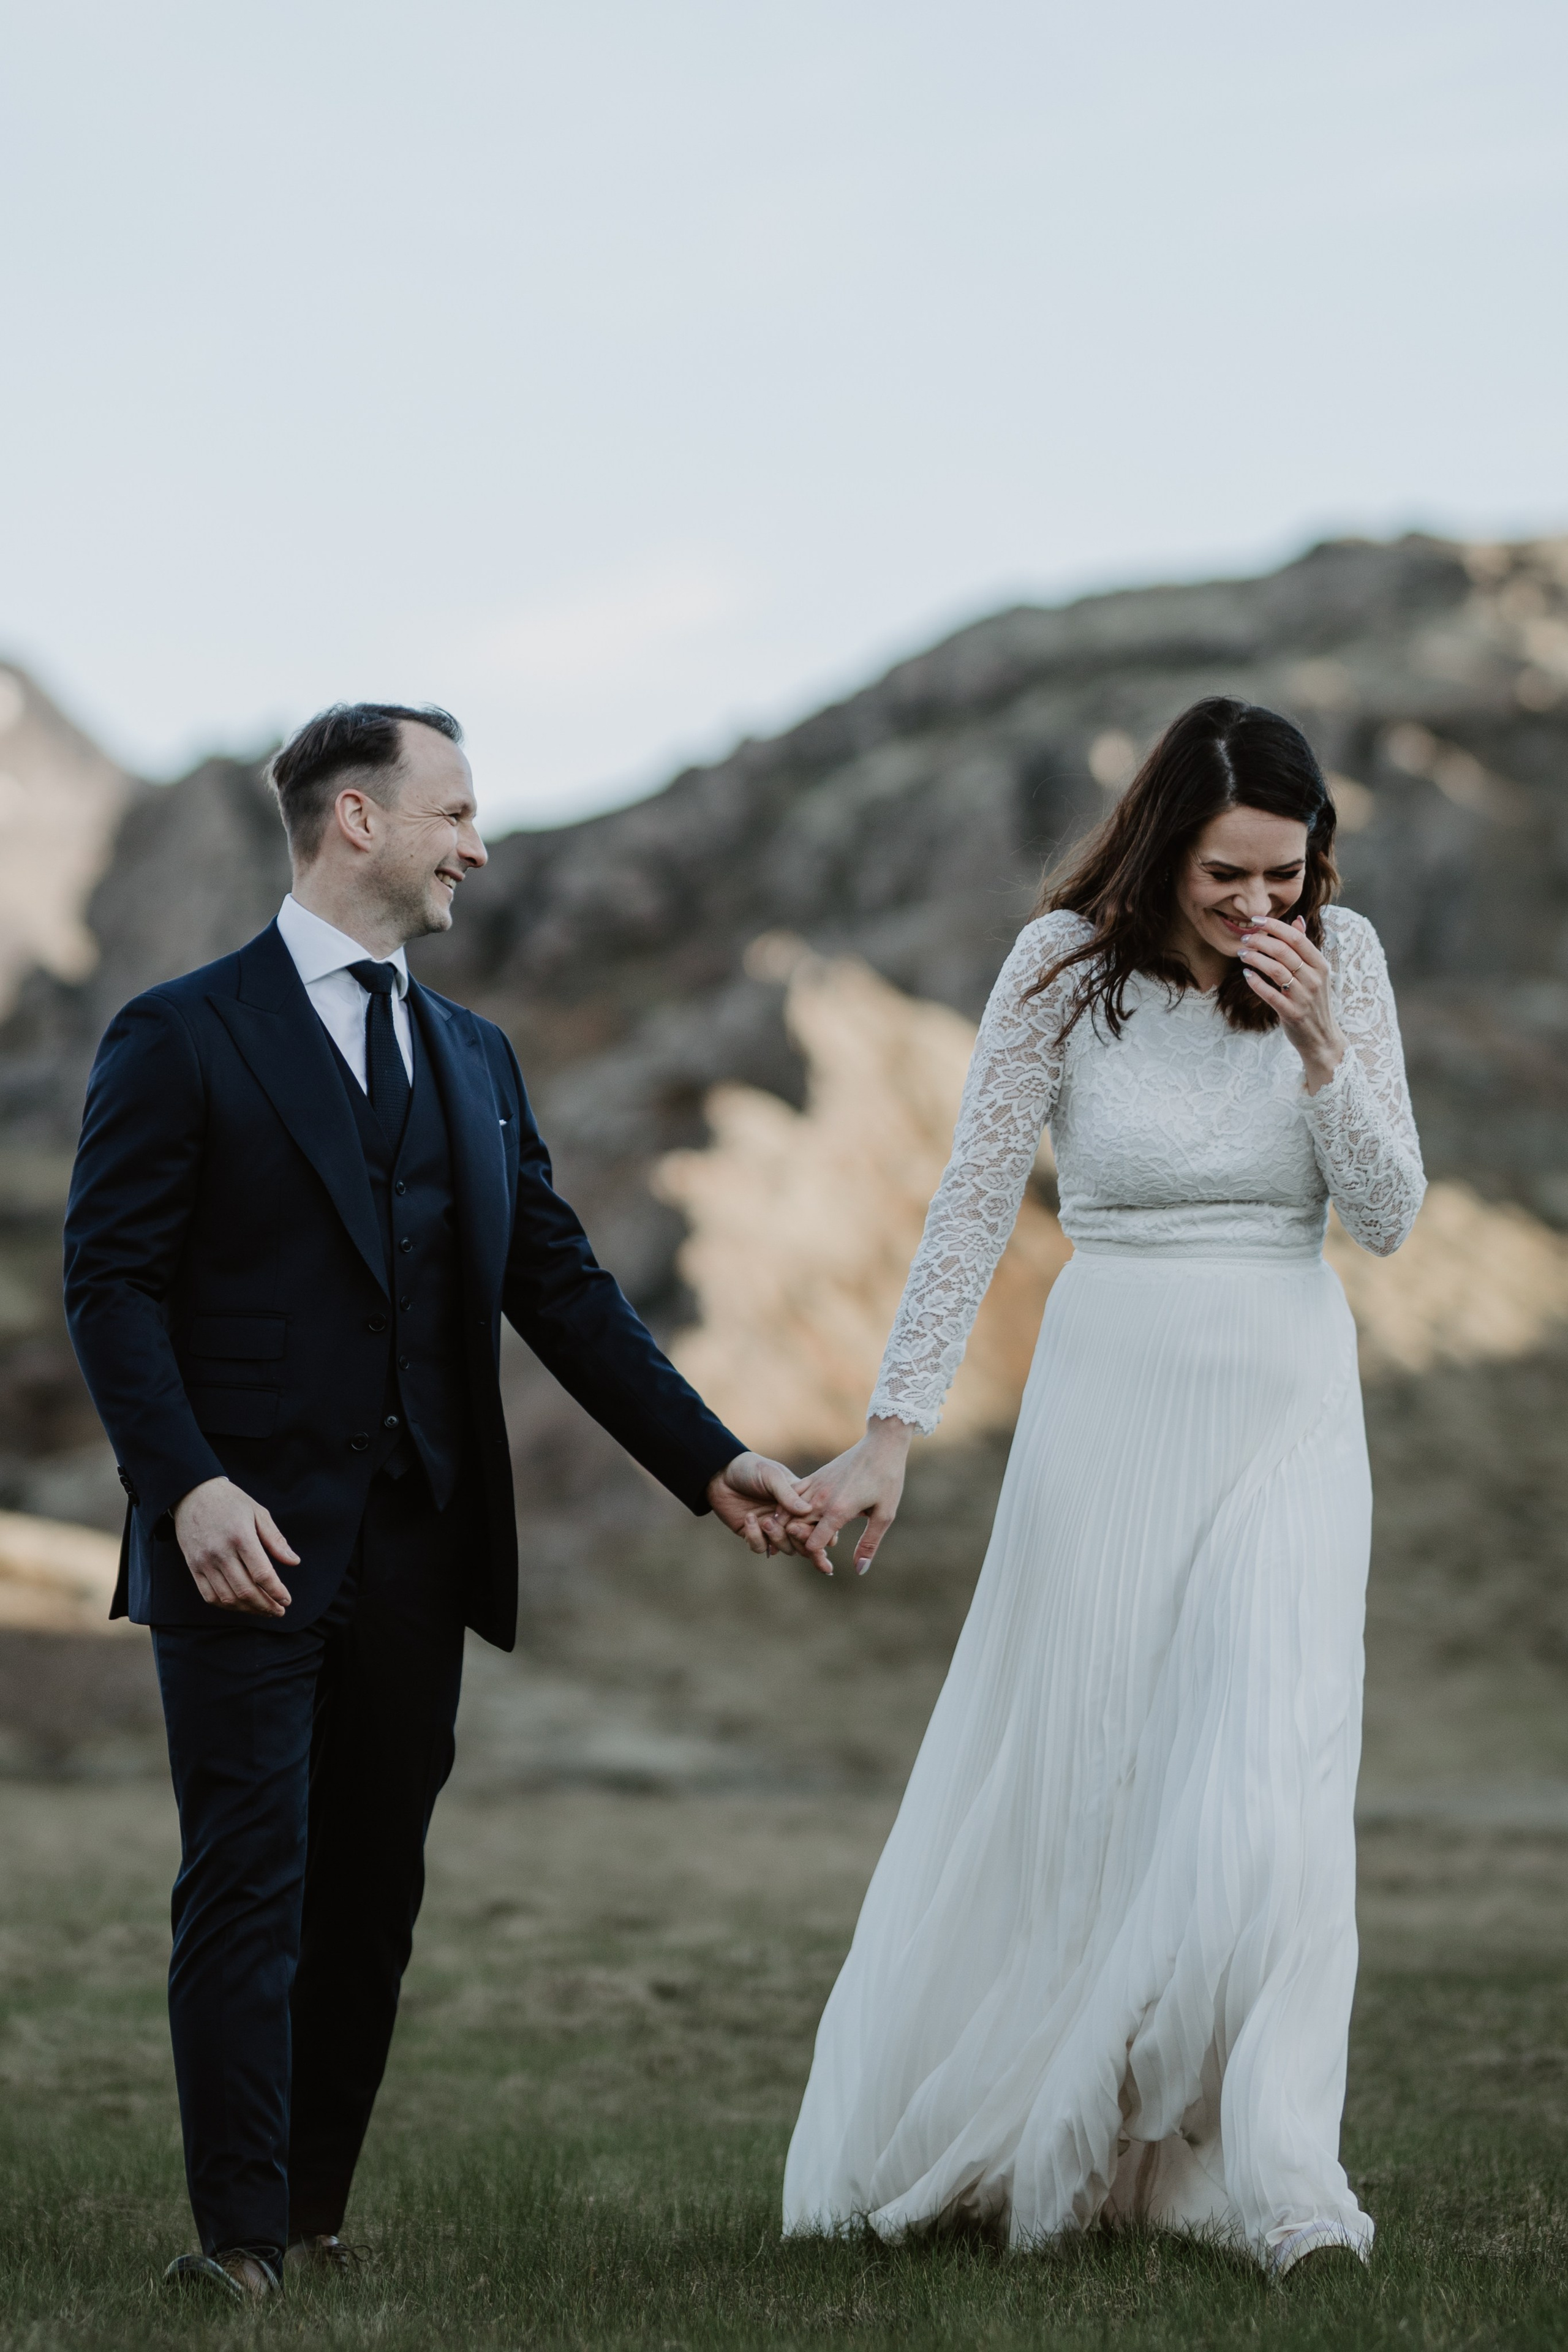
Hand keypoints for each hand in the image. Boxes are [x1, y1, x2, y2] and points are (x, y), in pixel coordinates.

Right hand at [173, 1476, 298, 1615]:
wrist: (192, 1494)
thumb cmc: (230, 1501)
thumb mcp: (258, 1512)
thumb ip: (275, 1539)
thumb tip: (294, 1562)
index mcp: (240, 1536)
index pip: (262, 1574)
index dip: (276, 1591)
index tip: (287, 1600)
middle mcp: (220, 1552)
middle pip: (245, 1591)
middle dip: (266, 1606)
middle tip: (279, 1611)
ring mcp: (204, 1562)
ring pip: (227, 1598)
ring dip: (248, 1609)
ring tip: (264, 1610)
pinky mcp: (193, 1567)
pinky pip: (209, 1595)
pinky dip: (226, 1605)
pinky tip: (241, 1605)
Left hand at [706, 1452, 811, 1558]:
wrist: (720, 1473)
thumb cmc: (751, 1468)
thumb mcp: (771, 1476)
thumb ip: (787, 1494)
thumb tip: (808, 1510)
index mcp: (799, 1502)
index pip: (816, 1522)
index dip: (821, 1531)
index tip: (820, 1533)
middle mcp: (788, 1518)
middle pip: (804, 1541)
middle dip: (801, 1540)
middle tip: (791, 1529)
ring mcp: (771, 1528)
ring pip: (784, 1547)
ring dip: (777, 1537)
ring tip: (765, 1521)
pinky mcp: (752, 1534)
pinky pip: (760, 1546)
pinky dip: (755, 1536)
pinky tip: (748, 1518)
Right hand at [784, 1417, 912, 1577]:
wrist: (881, 1445)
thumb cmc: (887, 1480)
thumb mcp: (884, 1515)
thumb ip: (868, 1544)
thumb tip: (860, 1570)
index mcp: (838, 1511)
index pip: (812, 1544)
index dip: (816, 1558)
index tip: (826, 1564)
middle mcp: (821, 1499)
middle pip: (794, 1530)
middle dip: (799, 1546)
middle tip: (813, 1556)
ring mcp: (815, 1486)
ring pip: (786, 1513)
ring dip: (789, 1529)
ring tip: (799, 1540)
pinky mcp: (814, 1477)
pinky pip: (791, 1496)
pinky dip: (787, 1510)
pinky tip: (794, 1520)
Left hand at [1237, 915, 1346, 1091]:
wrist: (1321, 1038)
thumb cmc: (1313, 1001)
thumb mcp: (1315, 973)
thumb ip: (1304, 947)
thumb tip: (1297, 920)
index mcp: (1320, 965)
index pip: (1296, 938)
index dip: (1275, 926)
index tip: (1256, 920)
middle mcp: (1314, 978)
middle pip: (1283, 951)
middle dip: (1260, 941)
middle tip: (1244, 939)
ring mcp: (1304, 997)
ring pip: (1275, 970)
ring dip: (1255, 959)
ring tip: (1242, 954)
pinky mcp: (1292, 1013)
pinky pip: (1270, 994)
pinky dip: (1256, 982)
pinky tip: (1246, 975)